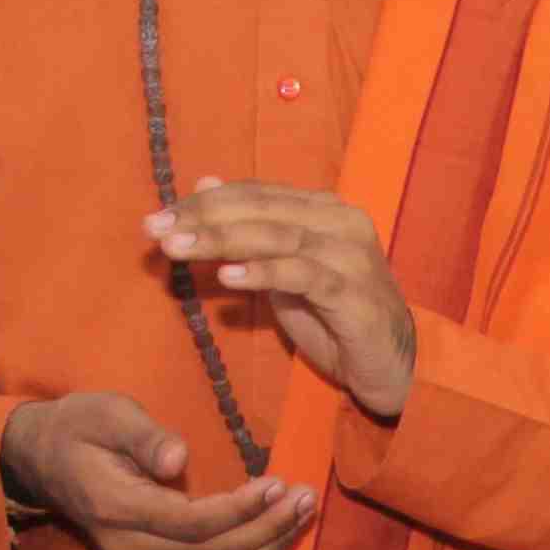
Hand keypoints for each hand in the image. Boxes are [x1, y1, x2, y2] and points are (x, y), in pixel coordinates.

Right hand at [2, 389, 309, 549]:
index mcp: (117, 509)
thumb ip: (143, 436)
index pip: (191, 523)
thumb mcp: (105, 413)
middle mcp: (130, 547)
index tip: (276, 484)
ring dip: (266, 547)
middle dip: (265, 530)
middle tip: (306, 498)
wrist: (41, 459)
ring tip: (303, 514)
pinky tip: (280, 533)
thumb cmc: (78, 427)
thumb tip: (177, 459)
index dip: (238, 510)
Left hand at [148, 180, 417, 423]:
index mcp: (323, 210)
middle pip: (262, 210)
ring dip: (222, 241)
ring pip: (277, 237)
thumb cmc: (335, 319)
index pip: (255, 195)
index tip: (159, 216)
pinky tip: (228, 277)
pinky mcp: (354, 294)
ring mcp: (351, 257)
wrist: (392, 365)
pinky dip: (263, 273)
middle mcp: (340, 223)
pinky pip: (303, 276)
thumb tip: (205, 185)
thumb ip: (250, 231)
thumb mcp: (283, 271)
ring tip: (178, 249)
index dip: (205, 202)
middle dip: (204, 218)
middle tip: (156, 229)